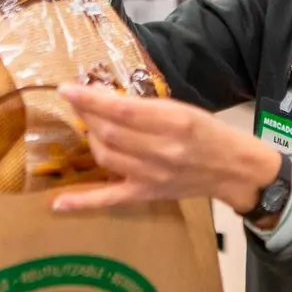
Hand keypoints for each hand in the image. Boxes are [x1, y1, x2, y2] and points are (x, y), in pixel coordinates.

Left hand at [53, 85, 279, 213]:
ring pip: (106, 156)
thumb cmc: (208, 133)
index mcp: (175, 122)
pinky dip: (83, 202)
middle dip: (87, 116)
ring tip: (87, 127)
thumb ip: (147, 108)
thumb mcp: (183, 110)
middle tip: (79, 104)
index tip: (67, 89)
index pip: (122, 110)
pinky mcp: (147, 194)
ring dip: (89, 139)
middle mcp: (162, 150)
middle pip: (109, 133)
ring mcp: (152, 175)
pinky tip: (58, 202)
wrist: (233, 169)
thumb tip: (106, 101)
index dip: (90, 100)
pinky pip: (110, 199)